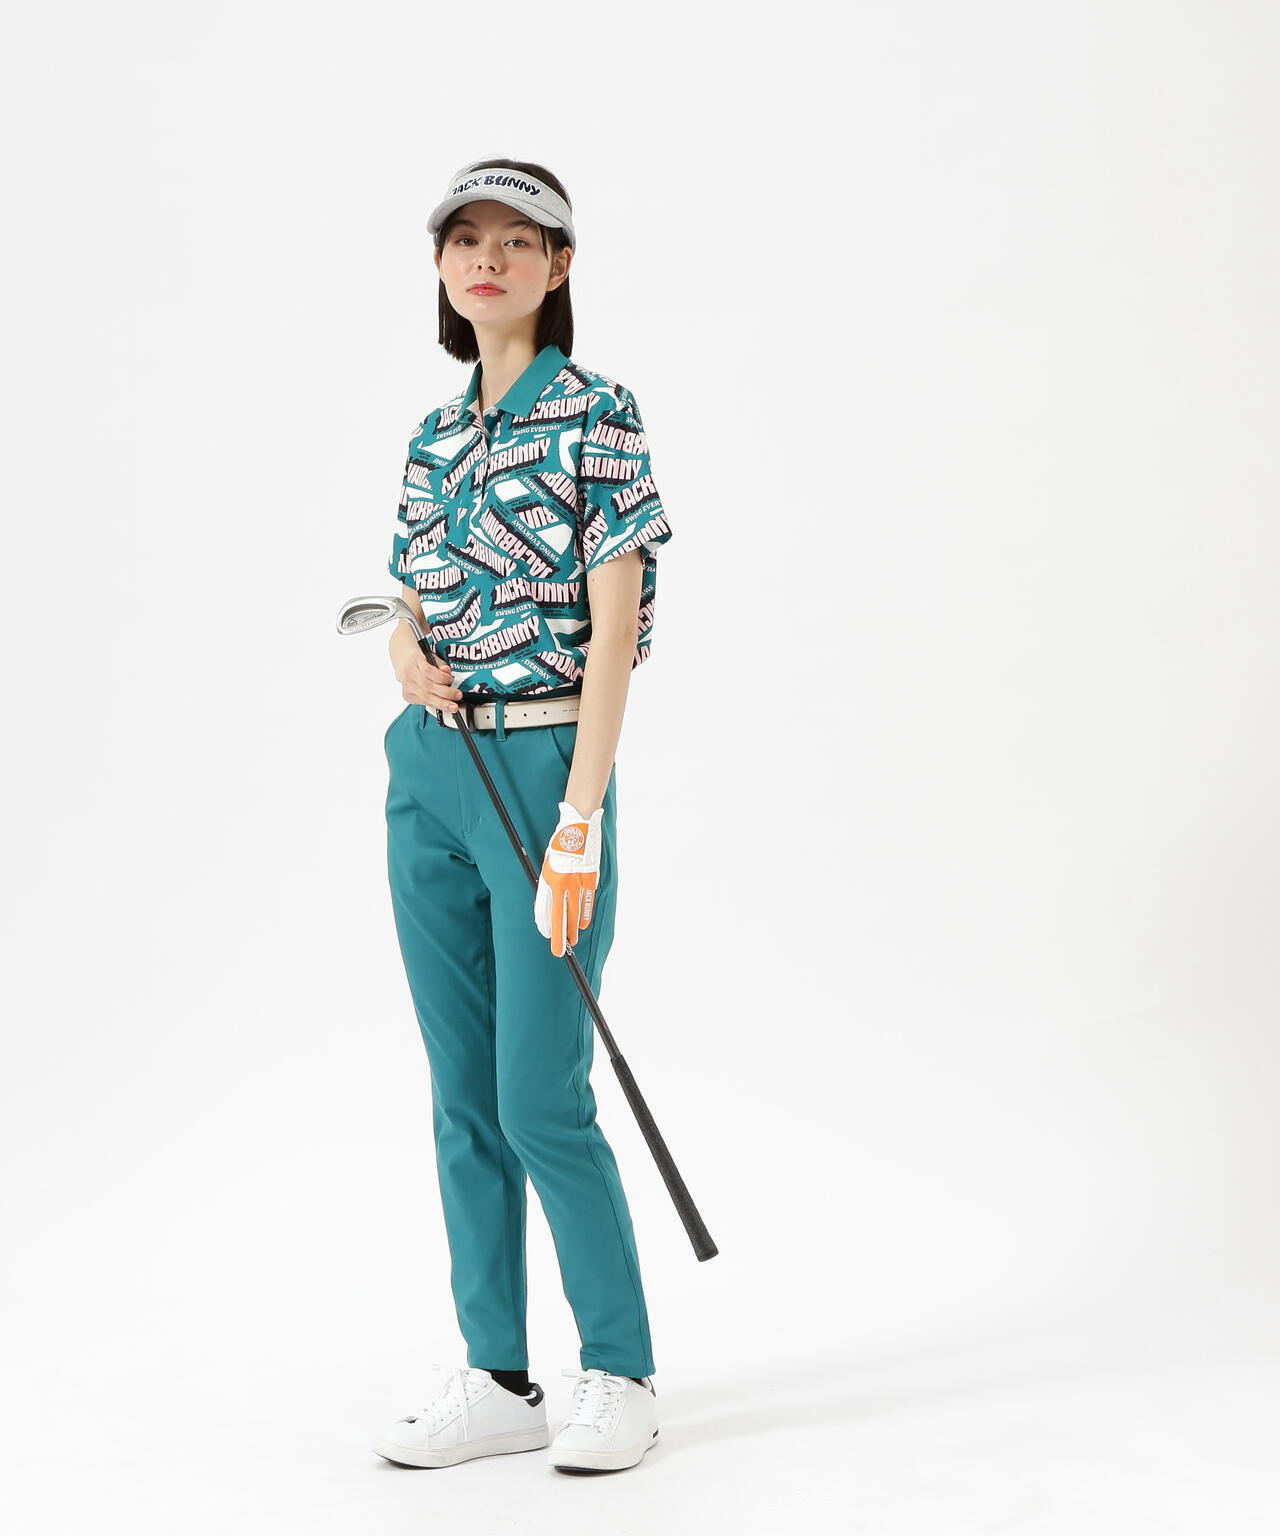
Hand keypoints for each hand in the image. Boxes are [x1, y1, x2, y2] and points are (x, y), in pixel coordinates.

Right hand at [395, 645, 463, 712]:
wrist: (404, 661)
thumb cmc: (420, 659)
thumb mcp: (431, 656)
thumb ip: (440, 664)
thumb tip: (447, 671)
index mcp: (415, 660)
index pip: (427, 671)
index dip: (441, 677)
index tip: (450, 679)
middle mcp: (409, 674)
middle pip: (427, 687)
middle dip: (445, 693)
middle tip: (457, 696)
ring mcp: (407, 686)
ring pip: (425, 697)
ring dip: (441, 703)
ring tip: (452, 706)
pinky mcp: (407, 695)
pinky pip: (423, 702)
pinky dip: (434, 704)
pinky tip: (442, 705)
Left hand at [534, 801, 602, 956]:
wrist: (579, 828)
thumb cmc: (560, 844)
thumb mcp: (547, 864)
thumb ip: (547, 884)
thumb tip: (547, 902)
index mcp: (551, 879)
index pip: (548, 911)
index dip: (547, 928)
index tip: (548, 938)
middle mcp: (565, 884)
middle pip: (563, 918)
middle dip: (562, 936)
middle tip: (561, 950)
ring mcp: (580, 883)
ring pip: (577, 913)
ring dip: (574, 928)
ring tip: (573, 939)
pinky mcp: (591, 879)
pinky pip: (587, 902)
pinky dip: (585, 914)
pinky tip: (583, 924)